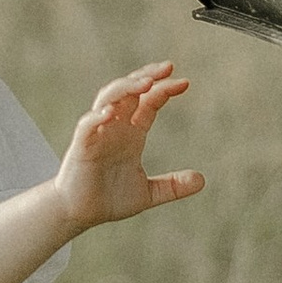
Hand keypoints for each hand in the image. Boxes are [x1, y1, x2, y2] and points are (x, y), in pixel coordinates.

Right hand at [53, 63, 204, 237]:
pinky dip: (97, 117)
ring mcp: (97, 134)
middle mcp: (115, 127)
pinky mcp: (81, 147)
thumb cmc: (109, 199)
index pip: (148, 102)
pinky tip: (111, 113)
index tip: (184, 83)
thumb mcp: (148, 193)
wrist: (80, 215)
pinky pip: (87, 126)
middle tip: (167, 67)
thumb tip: (201, 180)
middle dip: (146, 76)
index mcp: (131, 133)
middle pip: (129, 91)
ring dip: (124, 88)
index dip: (163, 90)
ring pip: (108, 99)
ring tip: (145, 83)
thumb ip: (172, 186)